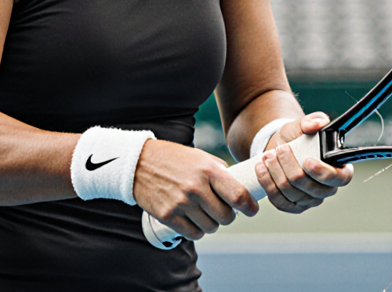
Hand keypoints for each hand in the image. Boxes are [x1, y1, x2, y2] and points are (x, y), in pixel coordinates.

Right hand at [132, 139, 258, 240]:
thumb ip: (219, 171)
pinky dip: (197, 230)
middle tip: (224, 211)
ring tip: (205, 213)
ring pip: (211, 227)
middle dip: (228, 216)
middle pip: (226, 216)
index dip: (249, 207)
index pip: (237, 195)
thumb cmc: (173, 158)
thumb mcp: (200, 156)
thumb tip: (240, 186)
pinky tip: (194, 221)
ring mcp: (181, 203)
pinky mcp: (168, 216)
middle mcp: (196, 188)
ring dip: (212, 224)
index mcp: (208, 170)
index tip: (252, 210)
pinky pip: (193, 234)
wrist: (139, 163)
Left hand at [255, 112, 353, 213]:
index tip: (307, 160)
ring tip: (267, 156)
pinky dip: (268, 184)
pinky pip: (280, 202)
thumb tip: (319, 122)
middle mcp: (327, 189)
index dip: (323, 172)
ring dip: (276, 172)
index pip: (339, 179)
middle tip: (280, 150)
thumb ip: (311, 121)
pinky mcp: (293, 206)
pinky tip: (261, 170)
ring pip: (292, 193)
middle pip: (310, 187)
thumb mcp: (301, 126)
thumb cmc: (296, 139)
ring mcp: (310, 200)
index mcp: (339, 169)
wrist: (279, 149)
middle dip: (290, 167)